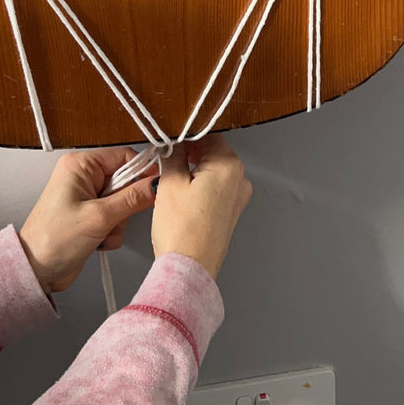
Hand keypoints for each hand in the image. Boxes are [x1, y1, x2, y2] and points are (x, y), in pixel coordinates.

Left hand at [19, 148, 156, 293]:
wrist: (36, 271)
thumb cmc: (54, 240)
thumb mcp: (99, 216)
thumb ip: (132, 199)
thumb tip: (156, 184)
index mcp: (81, 165)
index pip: (124, 157)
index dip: (142, 171)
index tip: (154, 189)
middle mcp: (83, 176)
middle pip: (125, 180)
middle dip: (125, 204)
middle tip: (115, 218)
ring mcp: (87, 197)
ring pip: (123, 202)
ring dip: (118, 221)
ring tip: (101, 233)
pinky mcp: (90, 215)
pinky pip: (115, 217)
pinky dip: (112, 231)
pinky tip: (98, 241)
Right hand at [151, 134, 251, 280]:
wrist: (189, 270)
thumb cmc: (181, 229)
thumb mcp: (170, 182)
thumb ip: (173, 154)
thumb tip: (172, 140)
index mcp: (229, 165)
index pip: (207, 134)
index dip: (184, 134)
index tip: (166, 141)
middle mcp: (240, 178)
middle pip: (212, 151)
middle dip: (188, 152)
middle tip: (164, 160)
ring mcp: (238, 197)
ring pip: (213, 170)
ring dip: (193, 169)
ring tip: (170, 179)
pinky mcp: (231, 212)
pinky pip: (215, 188)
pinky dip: (200, 185)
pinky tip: (181, 195)